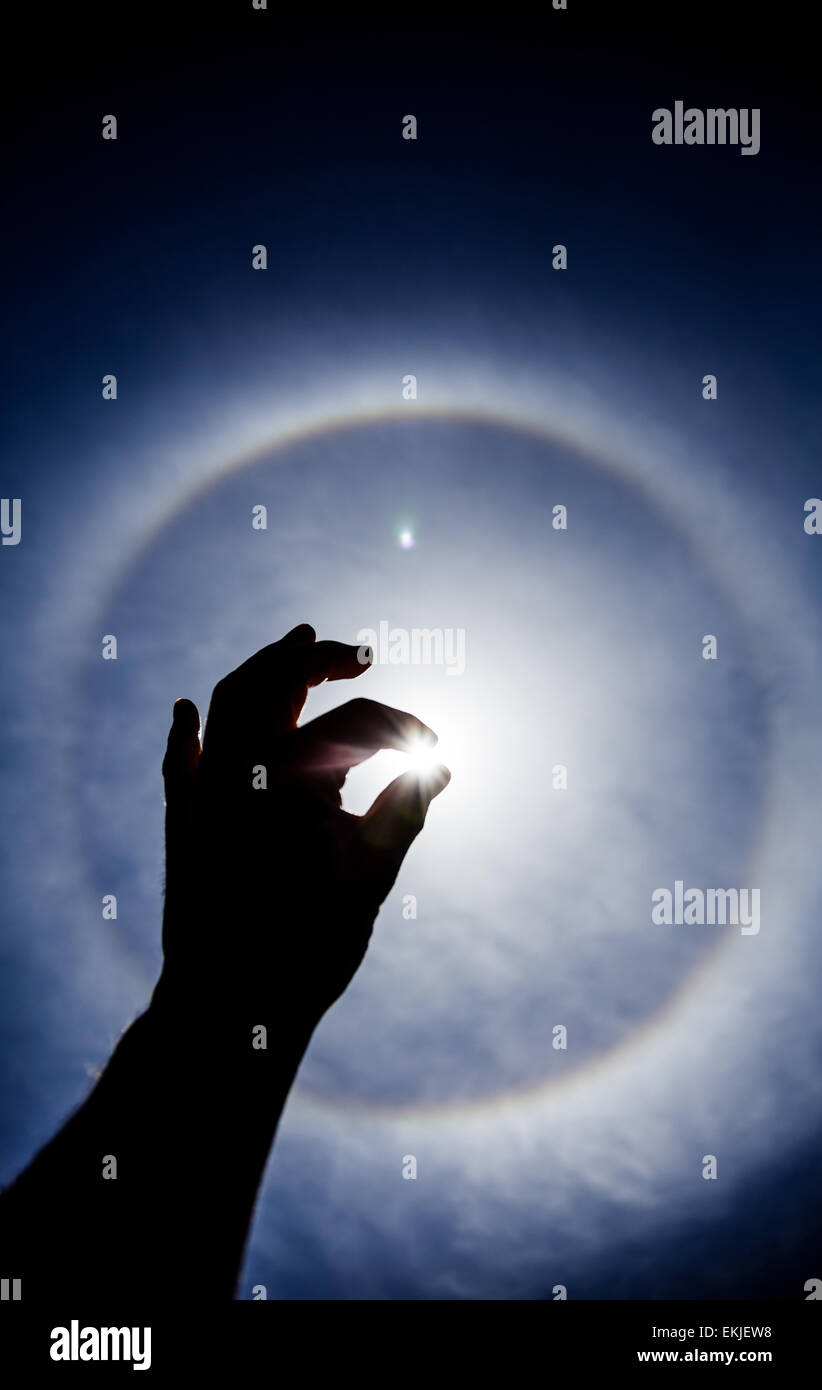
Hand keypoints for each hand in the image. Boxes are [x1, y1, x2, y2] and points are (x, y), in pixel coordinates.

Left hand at [157, 624, 449, 1036]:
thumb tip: (440, 765)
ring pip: (229, 700)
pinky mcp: (183, 820)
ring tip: (294, 649)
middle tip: (356, 652)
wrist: (226, 1009)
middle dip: (318, 657)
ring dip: (263, 669)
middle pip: (278, 680)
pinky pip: (178, 757)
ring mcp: (205, 788)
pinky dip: (186, 729)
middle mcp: (241, 767)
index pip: (360, 722)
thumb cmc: (305, 948)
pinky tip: (184, 711)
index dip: (405, 729)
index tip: (436, 752)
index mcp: (294, 775)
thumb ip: (404, 813)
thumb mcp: (370, 879)